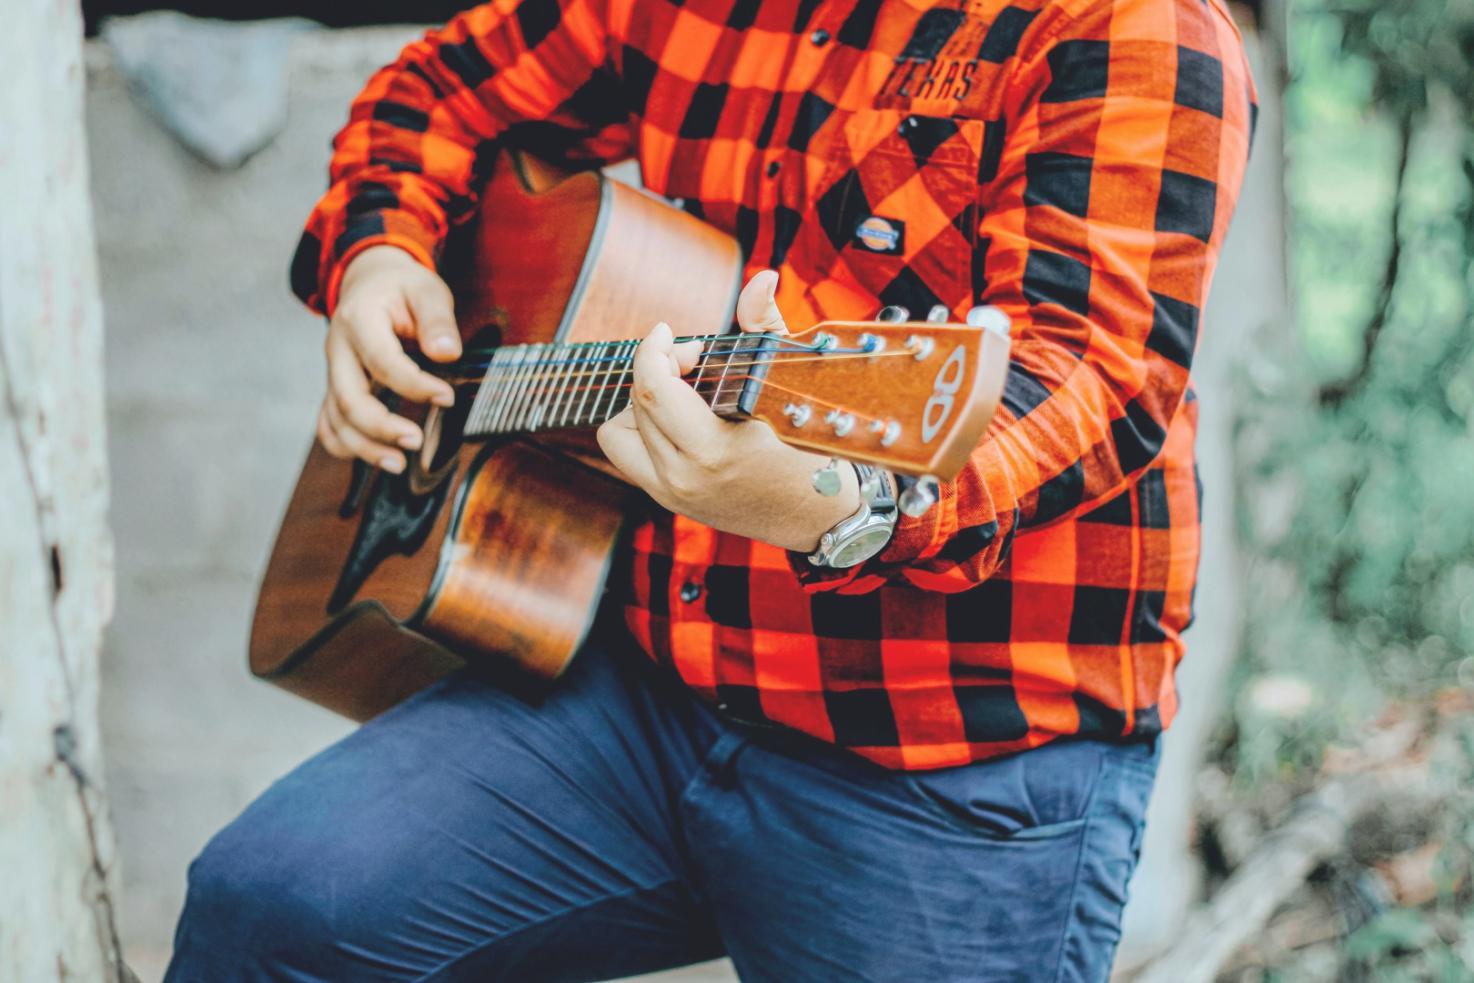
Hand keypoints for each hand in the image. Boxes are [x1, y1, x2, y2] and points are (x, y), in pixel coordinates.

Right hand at [317, 245, 462, 471]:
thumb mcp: (426, 290)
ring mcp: (334, 372)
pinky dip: (346, 446)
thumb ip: (437, 320)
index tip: (446, 397)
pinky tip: (375, 458)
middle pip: (349, 398)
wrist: (370, 281)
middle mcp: (338, 350)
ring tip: (398, 464)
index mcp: (359, 320)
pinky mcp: (338, 388)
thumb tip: (448, 352)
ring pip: (337, 418)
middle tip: (416, 441)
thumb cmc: (402, 289)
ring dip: (364, 447)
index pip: (382, 361)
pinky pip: (330, 424)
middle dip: (381, 426)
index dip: (414, 385)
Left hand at [596, 271, 860, 552]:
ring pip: (617, 431)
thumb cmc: (812, 445)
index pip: (652, 387)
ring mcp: (671, 493)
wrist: (817, 517)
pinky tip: (676, 418)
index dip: (655, 349)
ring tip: (682, 394)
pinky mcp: (666, 500)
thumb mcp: (792, 381)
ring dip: (642, 403)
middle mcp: (684, 476)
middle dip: (658, 368)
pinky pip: (625, 453)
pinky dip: (640, 429)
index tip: (670, 334)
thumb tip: (762, 276)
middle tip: (694, 360)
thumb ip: (766, 324)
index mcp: (715, 448)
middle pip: (637, 401)